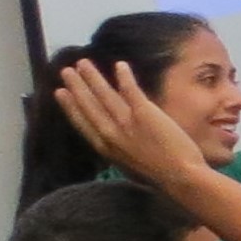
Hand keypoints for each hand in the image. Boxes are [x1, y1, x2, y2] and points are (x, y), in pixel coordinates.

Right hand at [50, 60, 210, 187]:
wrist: (180, 178)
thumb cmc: (159, 174)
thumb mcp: (128, 164)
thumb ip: (119, 149)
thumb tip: (114, 140)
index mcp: (105, 147)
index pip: (82, 122)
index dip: (70, 106)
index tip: (60, 93)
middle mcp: (109, 134)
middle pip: (88, 105)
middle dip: (76, 86)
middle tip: (66, 71)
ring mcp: (126, 123)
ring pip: (104, 94)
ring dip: (92, 77)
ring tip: (82, 63)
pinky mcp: (144, 114)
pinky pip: (130, 90)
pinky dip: (124, 77)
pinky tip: (120, 65)